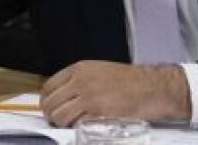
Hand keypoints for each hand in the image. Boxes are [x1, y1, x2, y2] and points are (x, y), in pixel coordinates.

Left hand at [39, 60, 190, 126]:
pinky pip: (75, 124)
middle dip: (51, 114)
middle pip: (50, 102)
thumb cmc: (130, 80)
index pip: (48, 86)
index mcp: (79, 69)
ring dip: (62, 123)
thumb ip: (80, 80)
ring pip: (59, 116)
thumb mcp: (99, 70)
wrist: (151, 87)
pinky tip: (84, 125)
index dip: (46, 100)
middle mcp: (80, 81)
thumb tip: (64, 94)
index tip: (49, 107)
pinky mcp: (98, 113)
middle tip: (58, 120)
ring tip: (71, 124)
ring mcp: (88, 97)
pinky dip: (76, 128)